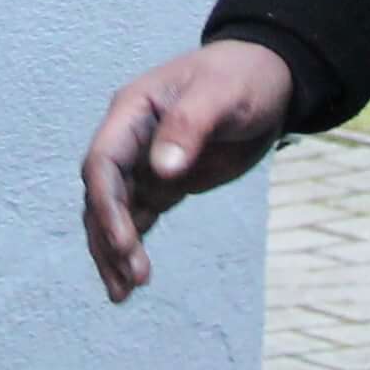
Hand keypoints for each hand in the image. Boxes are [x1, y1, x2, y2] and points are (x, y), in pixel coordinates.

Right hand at [81, 42, 297, 300]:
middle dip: (110, 239)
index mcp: (132, 112)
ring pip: (114, 213)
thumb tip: (161, 169)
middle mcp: (128, 140)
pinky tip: (131, 280)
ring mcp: (143, 163)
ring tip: (124, 293)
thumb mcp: (222, 94)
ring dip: (114, 252)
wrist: (267, 77)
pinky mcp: (163, 182)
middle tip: (130, 281)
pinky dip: (131, 247)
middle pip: (102, 196)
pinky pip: (137, 218)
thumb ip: (190, 126)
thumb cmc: (242, 76)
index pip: (103, 164)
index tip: (125, 243)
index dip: (108, 205)